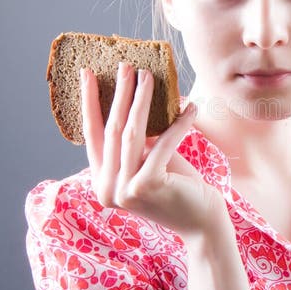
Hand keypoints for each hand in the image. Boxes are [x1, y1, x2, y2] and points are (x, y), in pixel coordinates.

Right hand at [80, 62, 231, 243]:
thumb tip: (135, 96)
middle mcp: (107, 189)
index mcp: (102, 183)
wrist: (203, 224)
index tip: (88, 74)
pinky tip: (192, 107)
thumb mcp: (152, 160)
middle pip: (112, 130)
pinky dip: (179, 123)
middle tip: (125, 65)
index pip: (93, 135)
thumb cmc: (179, 188)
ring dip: (143, 100)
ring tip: (149, 76)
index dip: (90, 103)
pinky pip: (163, 143)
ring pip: (133, 133)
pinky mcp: (146, 185)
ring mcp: (124, 189)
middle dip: (119, 93)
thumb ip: (139, 139)